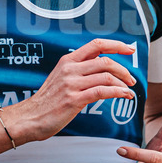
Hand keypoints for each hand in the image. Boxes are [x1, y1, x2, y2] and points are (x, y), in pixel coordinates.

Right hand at [6, 38, 136, 143]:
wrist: (29, 118)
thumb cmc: (47, 101)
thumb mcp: (61, 77)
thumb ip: (78, 70)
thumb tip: (100, 67)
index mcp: (68, 60)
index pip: (96, 45)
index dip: (116, 45)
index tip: (129, 49)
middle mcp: (70, 68)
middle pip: (105, 60)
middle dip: (124, 69)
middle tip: (131, 79)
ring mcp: (71, 84)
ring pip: (106, 75)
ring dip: (122, 82)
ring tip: (128, 90)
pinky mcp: (74, 99)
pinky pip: (102, 91)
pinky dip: (118, 92)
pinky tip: (124, 95)